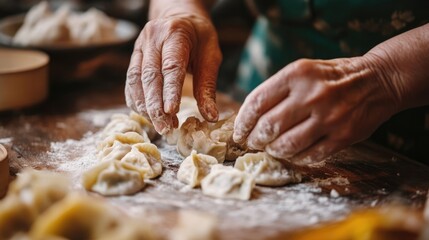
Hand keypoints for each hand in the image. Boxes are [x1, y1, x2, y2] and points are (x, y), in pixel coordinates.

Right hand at [125, 13, 221, 133]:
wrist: (180, 17)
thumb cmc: (199, 38)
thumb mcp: (211, 56)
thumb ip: (207, 86)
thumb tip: (210, 117)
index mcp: (175, 33)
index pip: (170, 66)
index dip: (170, 91)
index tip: (171, 113)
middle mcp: (152, 38)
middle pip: (150, 76)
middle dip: (156, 106)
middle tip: (165, 128)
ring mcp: (139, 46)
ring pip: (136, 80)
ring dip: (145, 106)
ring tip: (159, 125)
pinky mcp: (134, 56)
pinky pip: (130, 81)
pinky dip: (136, 100)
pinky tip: (146, 114)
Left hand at [233, 57, 399, 164]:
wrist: (377, 81)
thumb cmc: (331, 77)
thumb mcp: (302, 71)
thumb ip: (277, 91)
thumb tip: (248, 119)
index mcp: (297, 74)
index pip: (257, 102)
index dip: (243, 122)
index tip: (239, 132)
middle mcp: (312, 95)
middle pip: (269, 127)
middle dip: (255, 140)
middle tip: (253, 143)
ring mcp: (329, 117)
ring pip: (287, 145)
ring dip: (273, 150)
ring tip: (271, 148)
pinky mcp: (343, 136)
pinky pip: (310, 156)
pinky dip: (295, 158)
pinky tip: (292, 154)